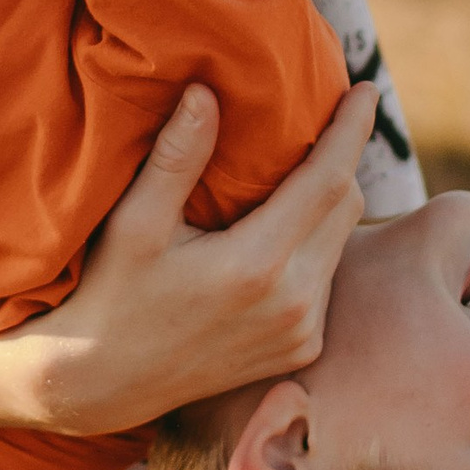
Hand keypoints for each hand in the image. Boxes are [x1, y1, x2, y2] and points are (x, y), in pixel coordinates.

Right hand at [27, 80, 378, 434]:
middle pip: (346, 206)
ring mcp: (301, 334)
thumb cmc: (111, 292)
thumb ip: (175, 158)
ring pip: (339, 242)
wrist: (104, 382)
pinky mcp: (299, 351)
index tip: (365, 87)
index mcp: (257, 265)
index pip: (328, 179)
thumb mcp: (133, 223)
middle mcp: (293, 304)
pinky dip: (314, 244)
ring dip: (328, 201)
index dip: (351, 129)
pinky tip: (281, 228)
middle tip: (328, 117)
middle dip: (342, 157)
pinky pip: (326, 279)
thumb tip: (206, 91)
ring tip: (299, 168)